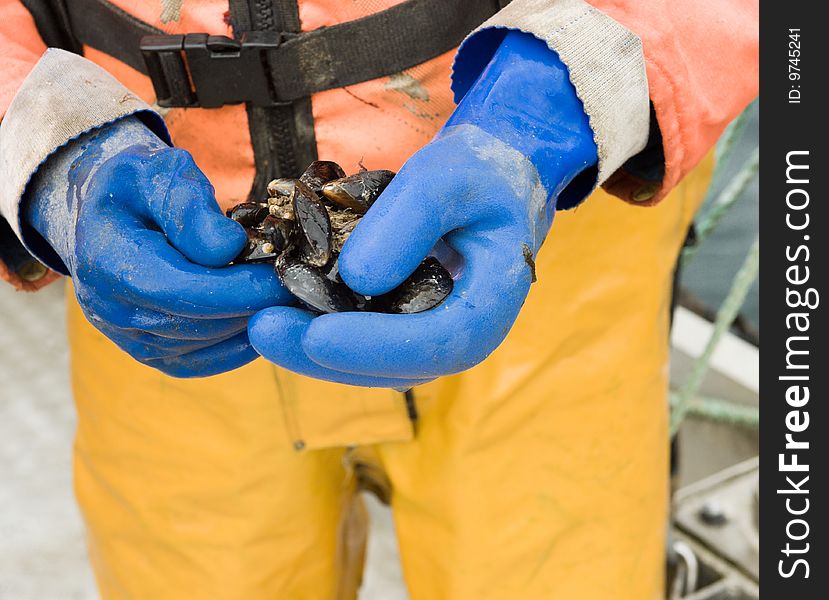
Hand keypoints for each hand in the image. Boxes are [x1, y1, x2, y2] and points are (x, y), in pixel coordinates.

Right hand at [24, 116, 289, 376]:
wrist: (110, 217)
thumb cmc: (139, 188)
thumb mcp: (157, 173)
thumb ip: (188, 206)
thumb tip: (228, 247)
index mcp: (107, 263)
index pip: (182, 291)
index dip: (239, 289)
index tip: (285, 275)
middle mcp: (113, 312)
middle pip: (199, 324)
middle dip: (255, 306)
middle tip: (301, 284)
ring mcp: (132, 339)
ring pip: (208, 345)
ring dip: (252, 322)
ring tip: (287, 294)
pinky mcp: (154, 353)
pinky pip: (206, 360)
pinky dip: (242, 342)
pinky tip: (266, 315)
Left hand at [248, 31, 597, 384]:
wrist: (490, 182)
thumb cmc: (477, 174)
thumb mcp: (449, 175)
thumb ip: (410, 218)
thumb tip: (356, 279)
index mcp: (494, 301)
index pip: (442, 342)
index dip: (379, 346)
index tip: (317, 335)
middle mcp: (467, 331)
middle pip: (402, 367)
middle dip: (330, 357)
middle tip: (265, 330)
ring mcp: (436, 334)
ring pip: (378, 366)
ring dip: (318, 354)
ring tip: (264, 325)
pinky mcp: (408, 326)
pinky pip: (367, 344)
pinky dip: (324, 335)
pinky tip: (284, 313)